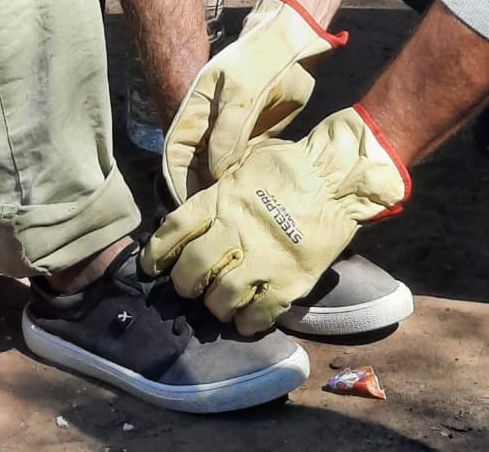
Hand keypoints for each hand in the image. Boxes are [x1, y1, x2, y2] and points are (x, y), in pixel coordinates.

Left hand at [145, 105, 409, 335]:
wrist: (336, 178)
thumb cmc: (288, 166)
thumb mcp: (244, 165)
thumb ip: (218, 190)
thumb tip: (195, 214)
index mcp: (222, 199)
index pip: (174, 230)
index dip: (157, 253)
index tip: (153, 266)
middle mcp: (236, 230)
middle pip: (192, 269)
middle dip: (184, 283)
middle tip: (189, 286)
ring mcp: (264, 258)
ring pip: (220, 297)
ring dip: (214, 305)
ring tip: (218, 302)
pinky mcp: (291, 281)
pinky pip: (258, 314)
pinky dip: (247, 322)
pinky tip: (245, 319)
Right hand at [163, 0, 346, 203]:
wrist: (297, 41)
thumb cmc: (263, 58)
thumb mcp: (244, 91)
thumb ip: (229, 132)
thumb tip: (215, 173)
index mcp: (197, 108)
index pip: (176, 151)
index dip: (178, 180)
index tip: (188, 208)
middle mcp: (211, 123)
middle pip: (197, 165)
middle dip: (200, 192)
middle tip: (213, 220)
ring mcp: (234, 131)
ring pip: (222, 169)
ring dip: (224, 191)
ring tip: (233, 216)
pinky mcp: (258, 137)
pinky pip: (246, 165)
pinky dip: (246, 182)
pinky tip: (254, 199)